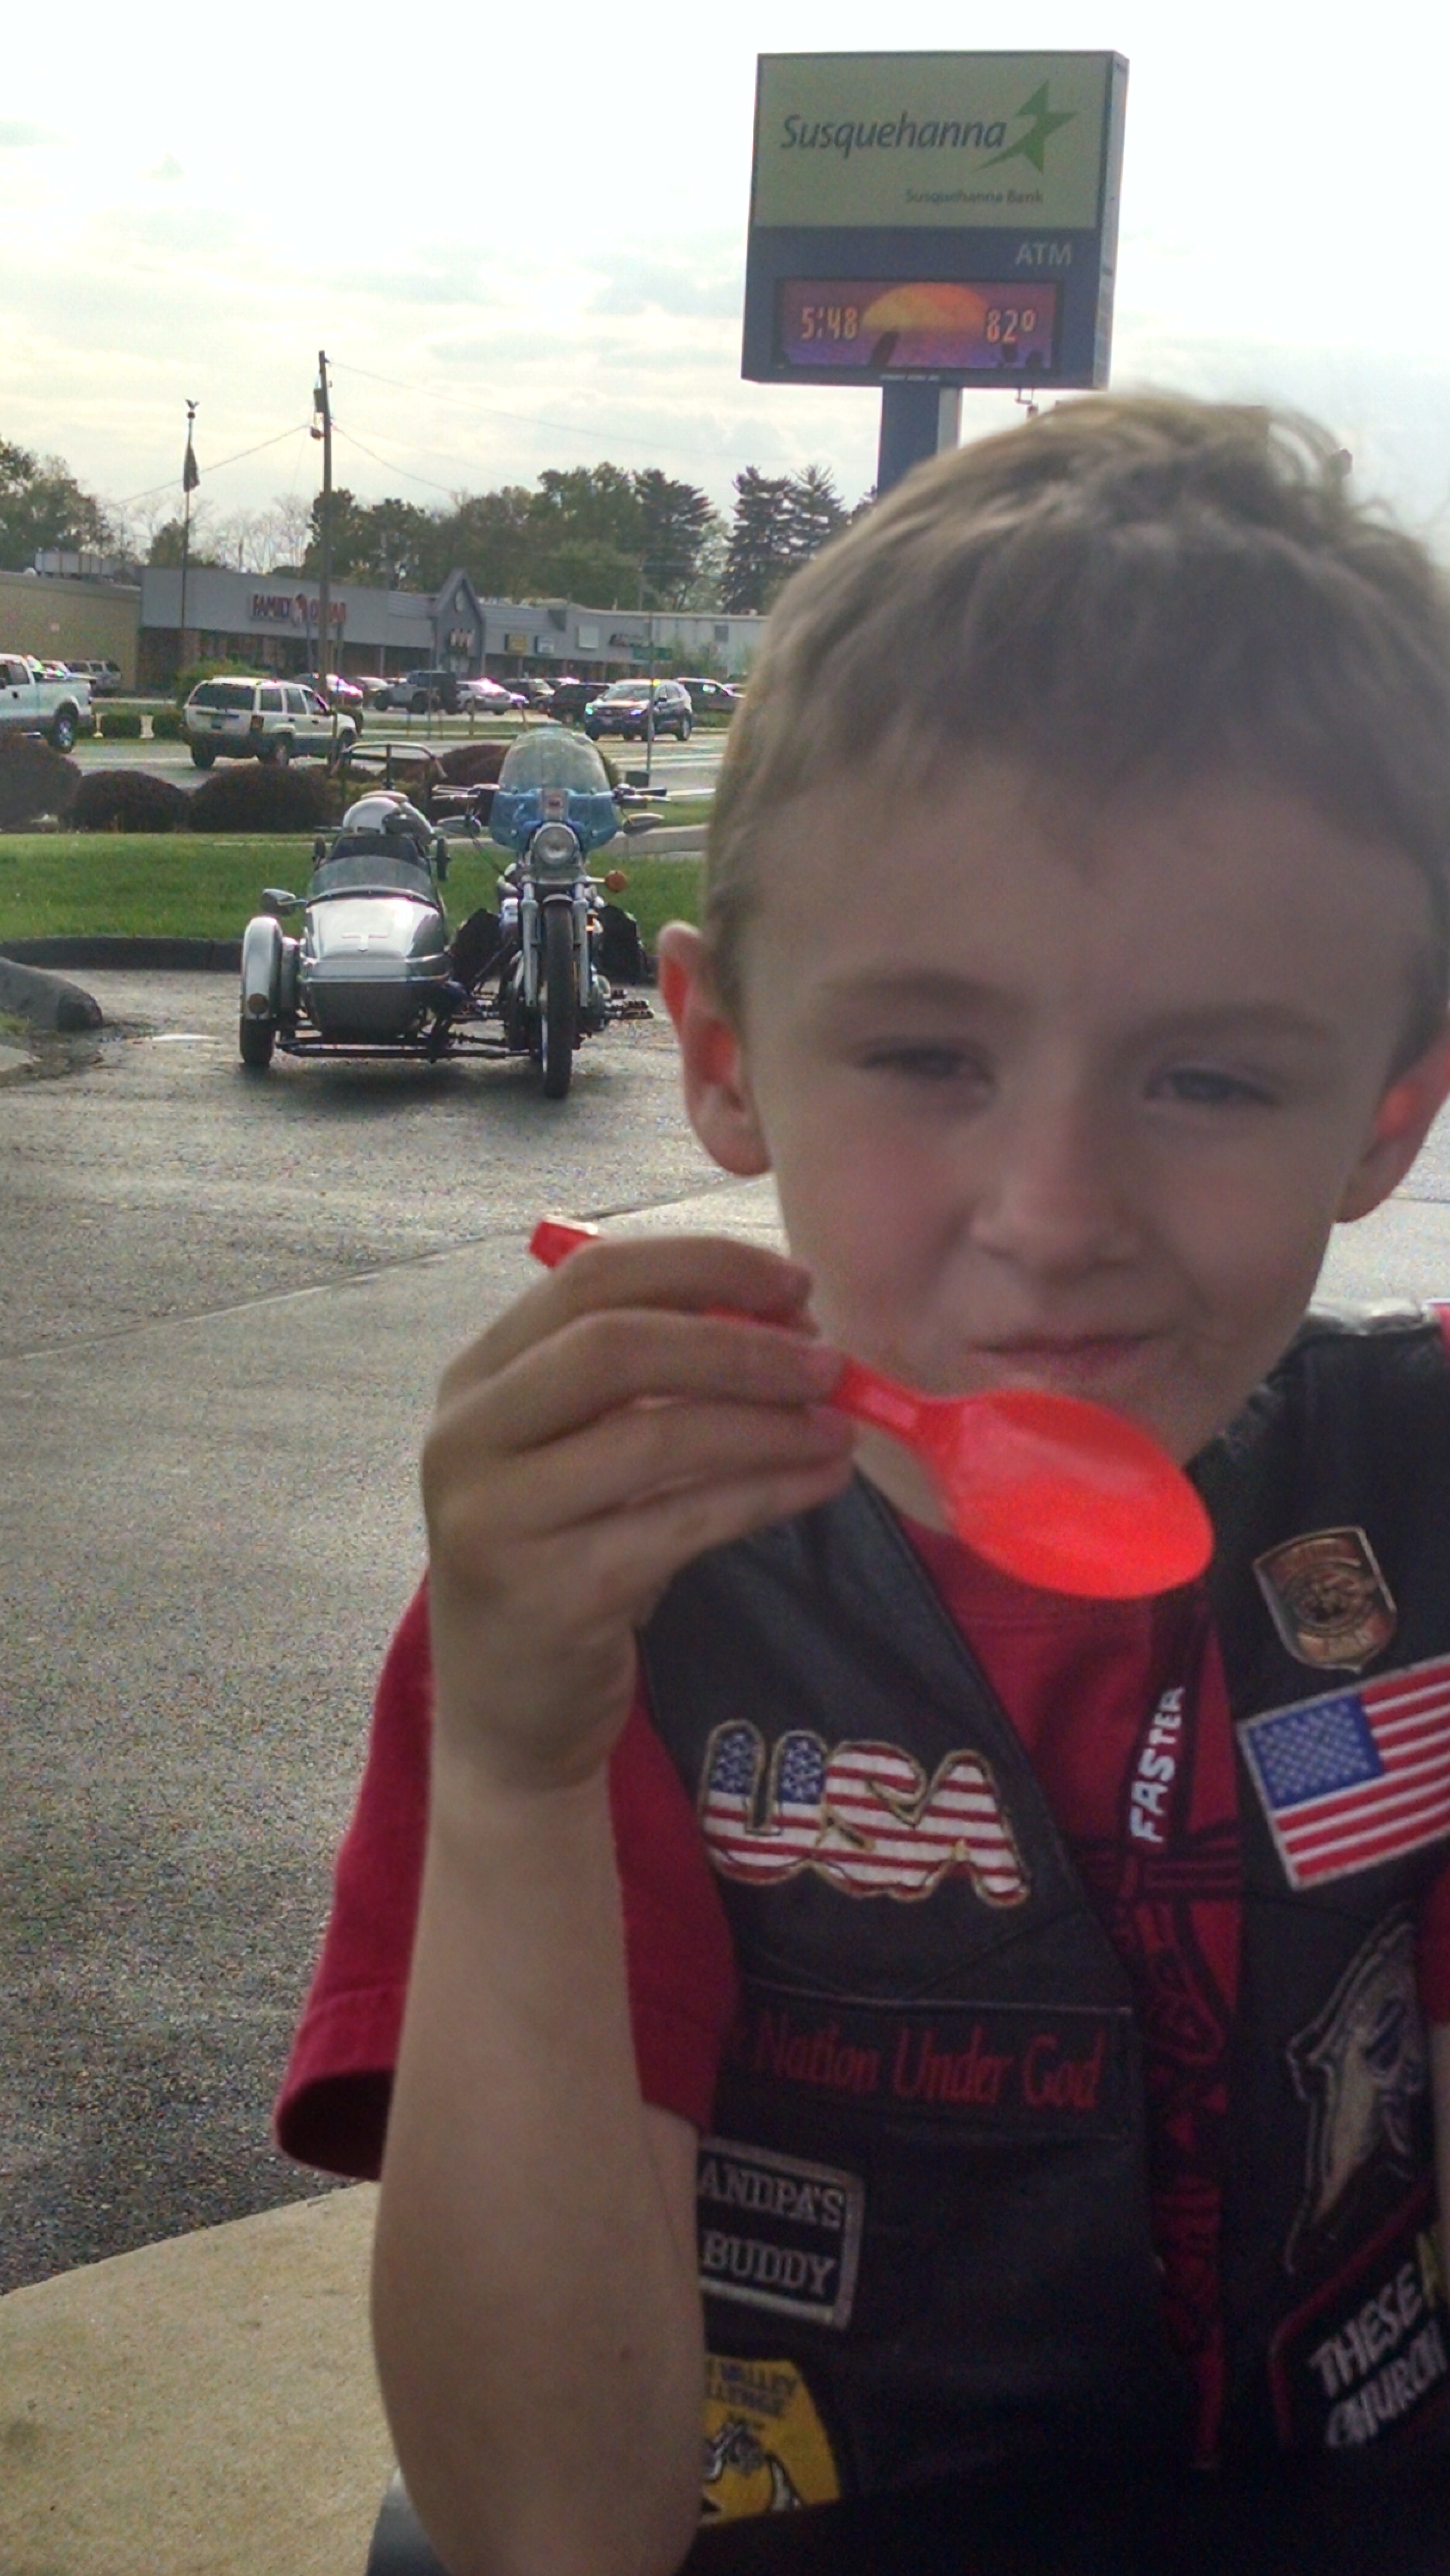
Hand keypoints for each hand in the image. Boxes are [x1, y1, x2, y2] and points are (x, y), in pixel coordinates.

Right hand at [420, 1232, 853, 1795]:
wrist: (509, 1713)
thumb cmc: (562, 1559)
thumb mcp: (578, 1454)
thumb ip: (648, 1384)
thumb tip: (787, 1322)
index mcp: (477, 1379)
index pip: (588, 1277)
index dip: (701, 1267)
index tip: (793, 1286)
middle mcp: (466, 1437)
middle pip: (615, 1346)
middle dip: (739, 1344)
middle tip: (828, 1363)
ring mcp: (497, 1518)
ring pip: (656, 1436)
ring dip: (767, 1424)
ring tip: (840, 1427)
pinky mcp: (551, 1594)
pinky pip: (682, 1522)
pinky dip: (766, 1494)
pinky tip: (821, 1482)